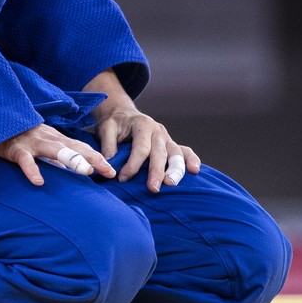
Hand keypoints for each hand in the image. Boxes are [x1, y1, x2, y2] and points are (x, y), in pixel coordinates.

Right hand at [0, 123, 115, 185]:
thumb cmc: (19, 137)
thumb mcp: (41, 147)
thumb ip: (56, 159)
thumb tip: (73, 173)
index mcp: (56, 138)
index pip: (81, 148)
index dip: (97, 158)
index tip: (111, 171)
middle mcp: (48, 138)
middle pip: (75, 147)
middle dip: (93, 158)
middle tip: (109, 171)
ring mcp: (33, 143)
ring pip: (55, 150)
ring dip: (72, 160)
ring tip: (86, 172)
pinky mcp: (16, 149)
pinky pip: (25, 160)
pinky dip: (32, 170)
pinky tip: (39, 181)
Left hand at [84, 71, 201, 192]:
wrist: (123, 114)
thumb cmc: (115, 123)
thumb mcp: (106, 128)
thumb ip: (107, 145)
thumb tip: (108, 165)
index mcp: (142, 124)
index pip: (141, 147)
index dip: (132, 164)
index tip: (122, 179)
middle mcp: (158, 130)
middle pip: (160, 152)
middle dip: (157, 171)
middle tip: (153, 189)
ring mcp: (167, 137)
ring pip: (176, 153)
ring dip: (175, 169)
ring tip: (172, 184)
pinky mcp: (171, 144)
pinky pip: (185, 151)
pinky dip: (191, 160)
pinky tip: (195, 171)